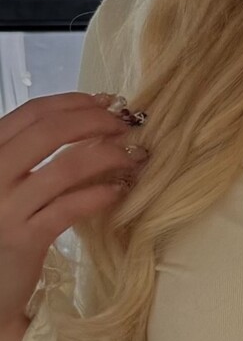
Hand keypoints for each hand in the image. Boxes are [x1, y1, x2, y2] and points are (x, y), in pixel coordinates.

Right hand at [0, 92, 148, 327]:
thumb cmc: (2, 225)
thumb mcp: (6, 181)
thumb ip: (31, 154)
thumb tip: (86, 120)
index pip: (31, 113)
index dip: (73, 103)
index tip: (105, 102)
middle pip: (49, 131)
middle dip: (94, 122)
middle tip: (125, 125)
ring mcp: (5, 207)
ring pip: (66, 167)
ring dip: (107, 155)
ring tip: (132, 156)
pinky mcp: (24, 238)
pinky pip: (70, 207)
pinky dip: (100, 194)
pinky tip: (118, 190)